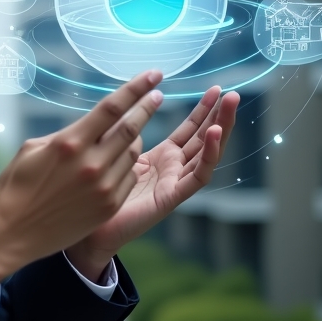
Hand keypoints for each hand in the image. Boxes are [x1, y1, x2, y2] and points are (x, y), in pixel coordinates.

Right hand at [0, 70, 165, 288]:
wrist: (13, 232)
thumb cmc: (16, 186)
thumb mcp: (33, 149)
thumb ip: (66, 135)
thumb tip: (89, 126)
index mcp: (69, 143)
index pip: (111, 108)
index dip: (135, 89)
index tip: (152, 76)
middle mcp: (91, 163)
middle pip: (130, 128)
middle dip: (146, 109)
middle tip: (158, 96)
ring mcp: (103, 187)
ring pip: (132, 153)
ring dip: (133, 140)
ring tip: (125, 136)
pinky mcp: (108, 206)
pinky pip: (129, 177)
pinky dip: (126, 166)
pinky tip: (116, 164)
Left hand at [65, 86, 239, 280]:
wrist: (90, 231)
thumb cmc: (97, 193)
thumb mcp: (114, 153)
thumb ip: (123, 135)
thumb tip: (125, 111)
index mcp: (162, 158)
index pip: (189, 130)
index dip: (201, 111)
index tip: (213, 89)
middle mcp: (173, 170)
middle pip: (203, 139)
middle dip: (218, 115)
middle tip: (231, 93)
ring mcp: (175, 184)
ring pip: (207, 153)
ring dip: (220, 128)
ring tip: (230, 106)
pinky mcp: (172, 198)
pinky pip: (198, 176)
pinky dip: (210, 155)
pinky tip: (216, 134)